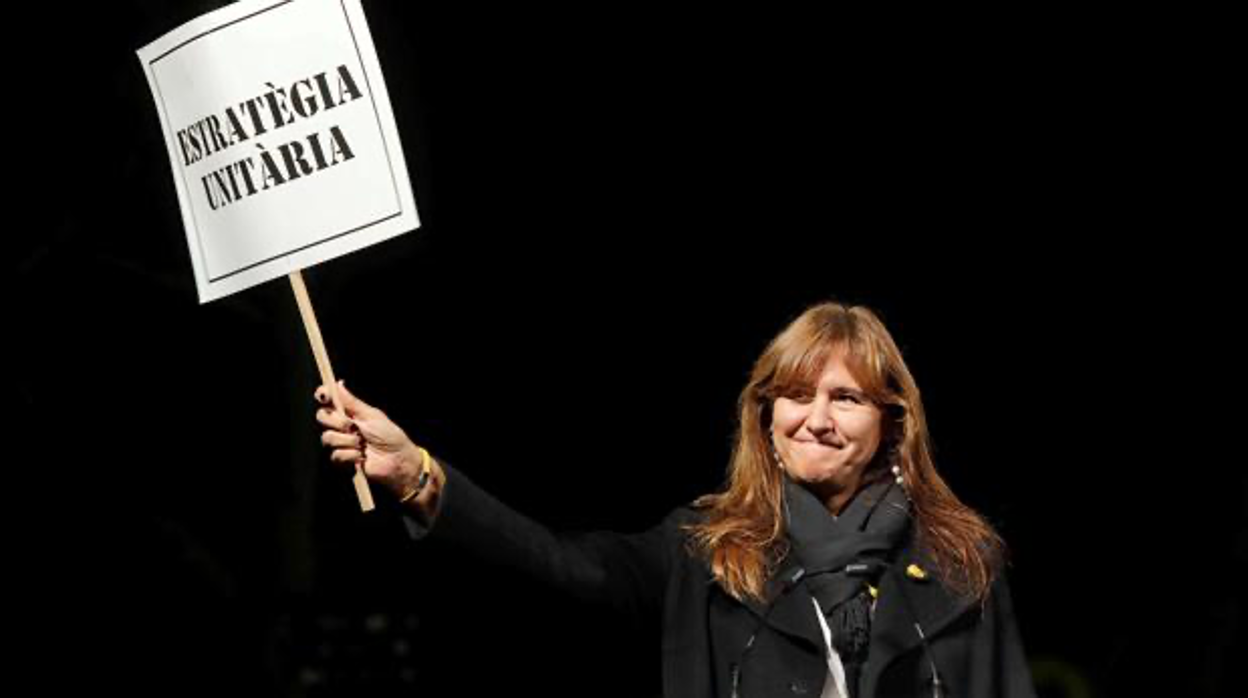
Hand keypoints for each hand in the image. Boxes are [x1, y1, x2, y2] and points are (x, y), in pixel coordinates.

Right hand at [315, 380, 424, 496]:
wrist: (397, 460)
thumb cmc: (389, 435)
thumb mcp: (371, 415)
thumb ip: (352, 401)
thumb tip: (339, 383)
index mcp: (349, 412)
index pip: (328, 400)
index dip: (323, 395)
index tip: (325, 396)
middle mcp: (342, 426)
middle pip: (322, 417)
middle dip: (336, 421)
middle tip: (352, 426)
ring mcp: (341, 442)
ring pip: (327, 437)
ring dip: (348, 441)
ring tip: (362, 444)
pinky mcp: (343, 459)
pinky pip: (336, 454)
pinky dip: (351, 455)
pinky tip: (362, 456)